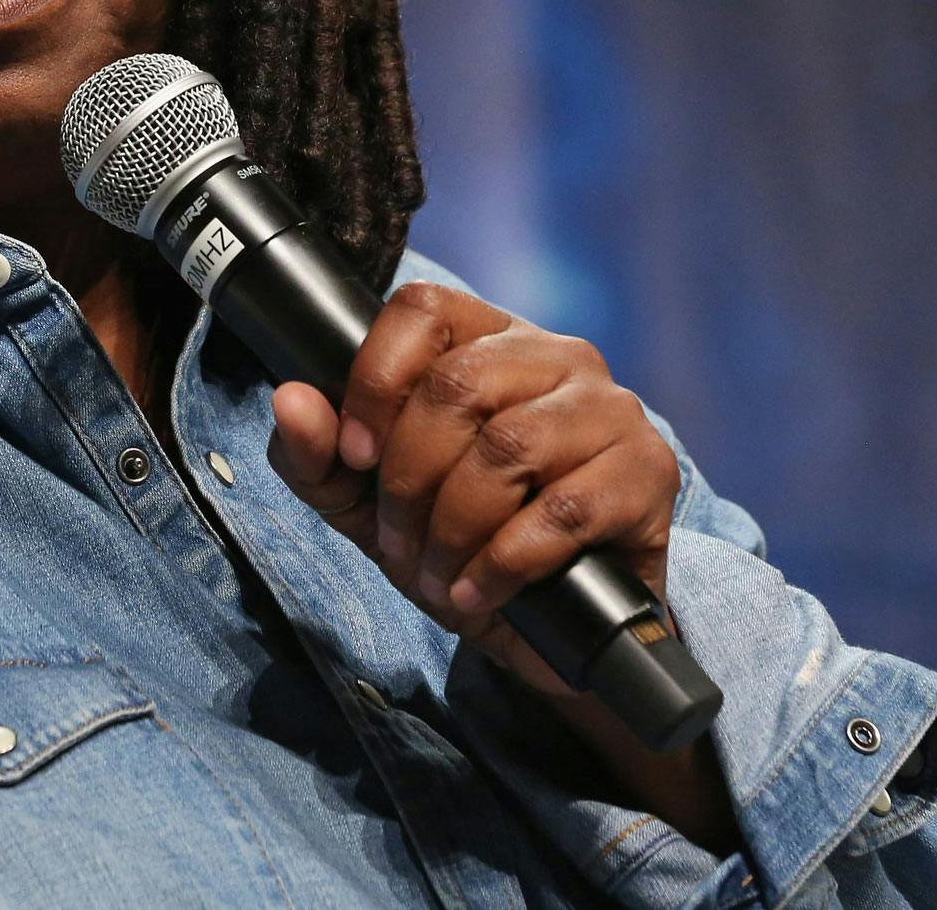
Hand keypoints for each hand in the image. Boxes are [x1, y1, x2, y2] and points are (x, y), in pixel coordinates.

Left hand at [266, 282, 679, 695]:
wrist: (557, 628)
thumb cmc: (463, 542)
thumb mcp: (370, 504)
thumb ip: (321, 456)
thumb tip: (289, 400)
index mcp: (490, 338)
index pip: (423, 308)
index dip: (375, 379)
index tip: (355, 455)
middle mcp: (558, 356)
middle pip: (459, 385)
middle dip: (409, 478)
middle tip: (399, 543)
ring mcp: (611, 410)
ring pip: (509, 446)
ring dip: (453, 527)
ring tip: (437, 577)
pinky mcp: (648, 474)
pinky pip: (564, 509)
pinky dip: (502, 563)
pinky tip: (479, 593)